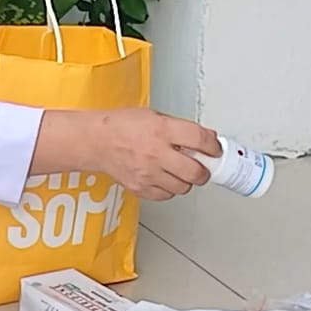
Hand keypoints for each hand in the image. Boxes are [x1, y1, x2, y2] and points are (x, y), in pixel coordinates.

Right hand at [87, 108, 220, 200]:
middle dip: (204, 171)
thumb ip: (180, 128)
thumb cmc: (122, 126)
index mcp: (161, 130)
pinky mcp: (140, 187)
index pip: (200, 140)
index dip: (213, 147)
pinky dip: (170, 189)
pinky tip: (165, 178)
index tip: (215, 149)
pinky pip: (166, 195)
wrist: (95, 141)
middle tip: (203, 167)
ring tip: (181, 172)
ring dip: (186, 180)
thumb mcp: (154, 115)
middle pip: (195, 171)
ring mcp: (148, 173)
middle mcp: (156, 153)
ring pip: (183, 187)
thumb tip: (205, 138)